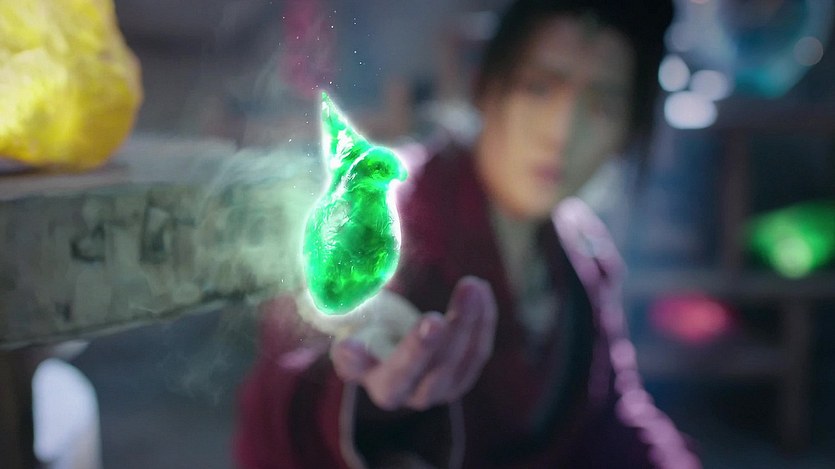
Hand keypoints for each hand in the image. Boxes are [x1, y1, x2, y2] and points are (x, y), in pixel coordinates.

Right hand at [331, 276, 496, 410]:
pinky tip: (481, 290)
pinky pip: (478, 350)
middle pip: (427, 374)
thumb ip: (350, 340)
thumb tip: (349, 347)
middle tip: (432, 320)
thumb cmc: (370, 335)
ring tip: (471, 286)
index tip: (356, 346)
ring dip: (467, 322)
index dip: (374, 361)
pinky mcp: (463, 375)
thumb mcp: (352, 335)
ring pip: (459, 360)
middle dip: (429, 346)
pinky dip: (483, 319)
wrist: (395, 346)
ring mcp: (441, 388)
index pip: (385, 377)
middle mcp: (411, 394)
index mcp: (380, 385)